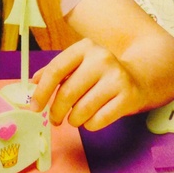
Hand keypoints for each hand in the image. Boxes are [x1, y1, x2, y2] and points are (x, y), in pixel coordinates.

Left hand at [30, 38, 144, 130]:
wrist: (139, 77)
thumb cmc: (100, 73)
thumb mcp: (79, 63)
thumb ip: (56, 71)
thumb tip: (34, 82)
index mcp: (84, 48)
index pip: (56, 70)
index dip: (42, 91)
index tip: (34, 107)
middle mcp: (101, 59)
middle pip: (68, 92)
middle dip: (56, 111)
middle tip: (54, 119)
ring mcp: (116, 77)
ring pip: (82, 109)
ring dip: (73, 120)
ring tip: (74, 118)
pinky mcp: (128, 97)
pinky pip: (99, 120)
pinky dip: (89, 125)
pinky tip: (91, 119)